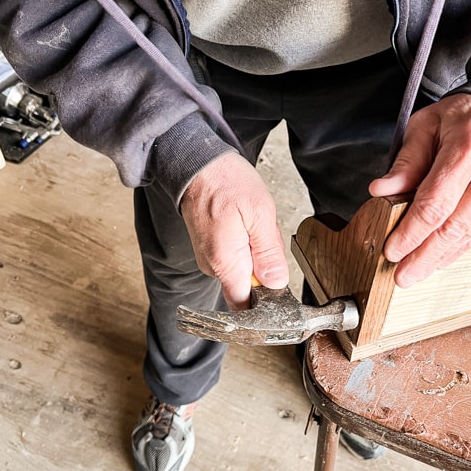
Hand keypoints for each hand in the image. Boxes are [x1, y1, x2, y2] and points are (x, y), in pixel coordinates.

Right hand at [180, 152, 288, 308]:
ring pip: (243, 271)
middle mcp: (213, 267)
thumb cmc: (225, 181)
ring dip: (256, 253)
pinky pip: (235, 258)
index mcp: (226, 263)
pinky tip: (243, 223)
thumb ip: (269, 252)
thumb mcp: (260, 213)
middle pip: (248, 288)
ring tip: (251, 223)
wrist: (195, 163)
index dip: (265, 302)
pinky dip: (246, 244)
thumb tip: (276, 282)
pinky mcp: (210, 250)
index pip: (245, 307)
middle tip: (264, 235)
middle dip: (264, 269)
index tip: (276, 283)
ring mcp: (210, 259)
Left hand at [369, 94, 470, 287]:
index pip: (435, 203)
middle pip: (454, 227)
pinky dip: (462, 245)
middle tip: (403, 276)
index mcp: (470, 146)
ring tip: (418, 269)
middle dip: (424, 256)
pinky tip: (443, 255)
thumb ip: (407, 161)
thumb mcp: (430, 125)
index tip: (392, 251)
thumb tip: (380, 191)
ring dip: (441, 256)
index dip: (411, 232)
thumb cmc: (470, 118)